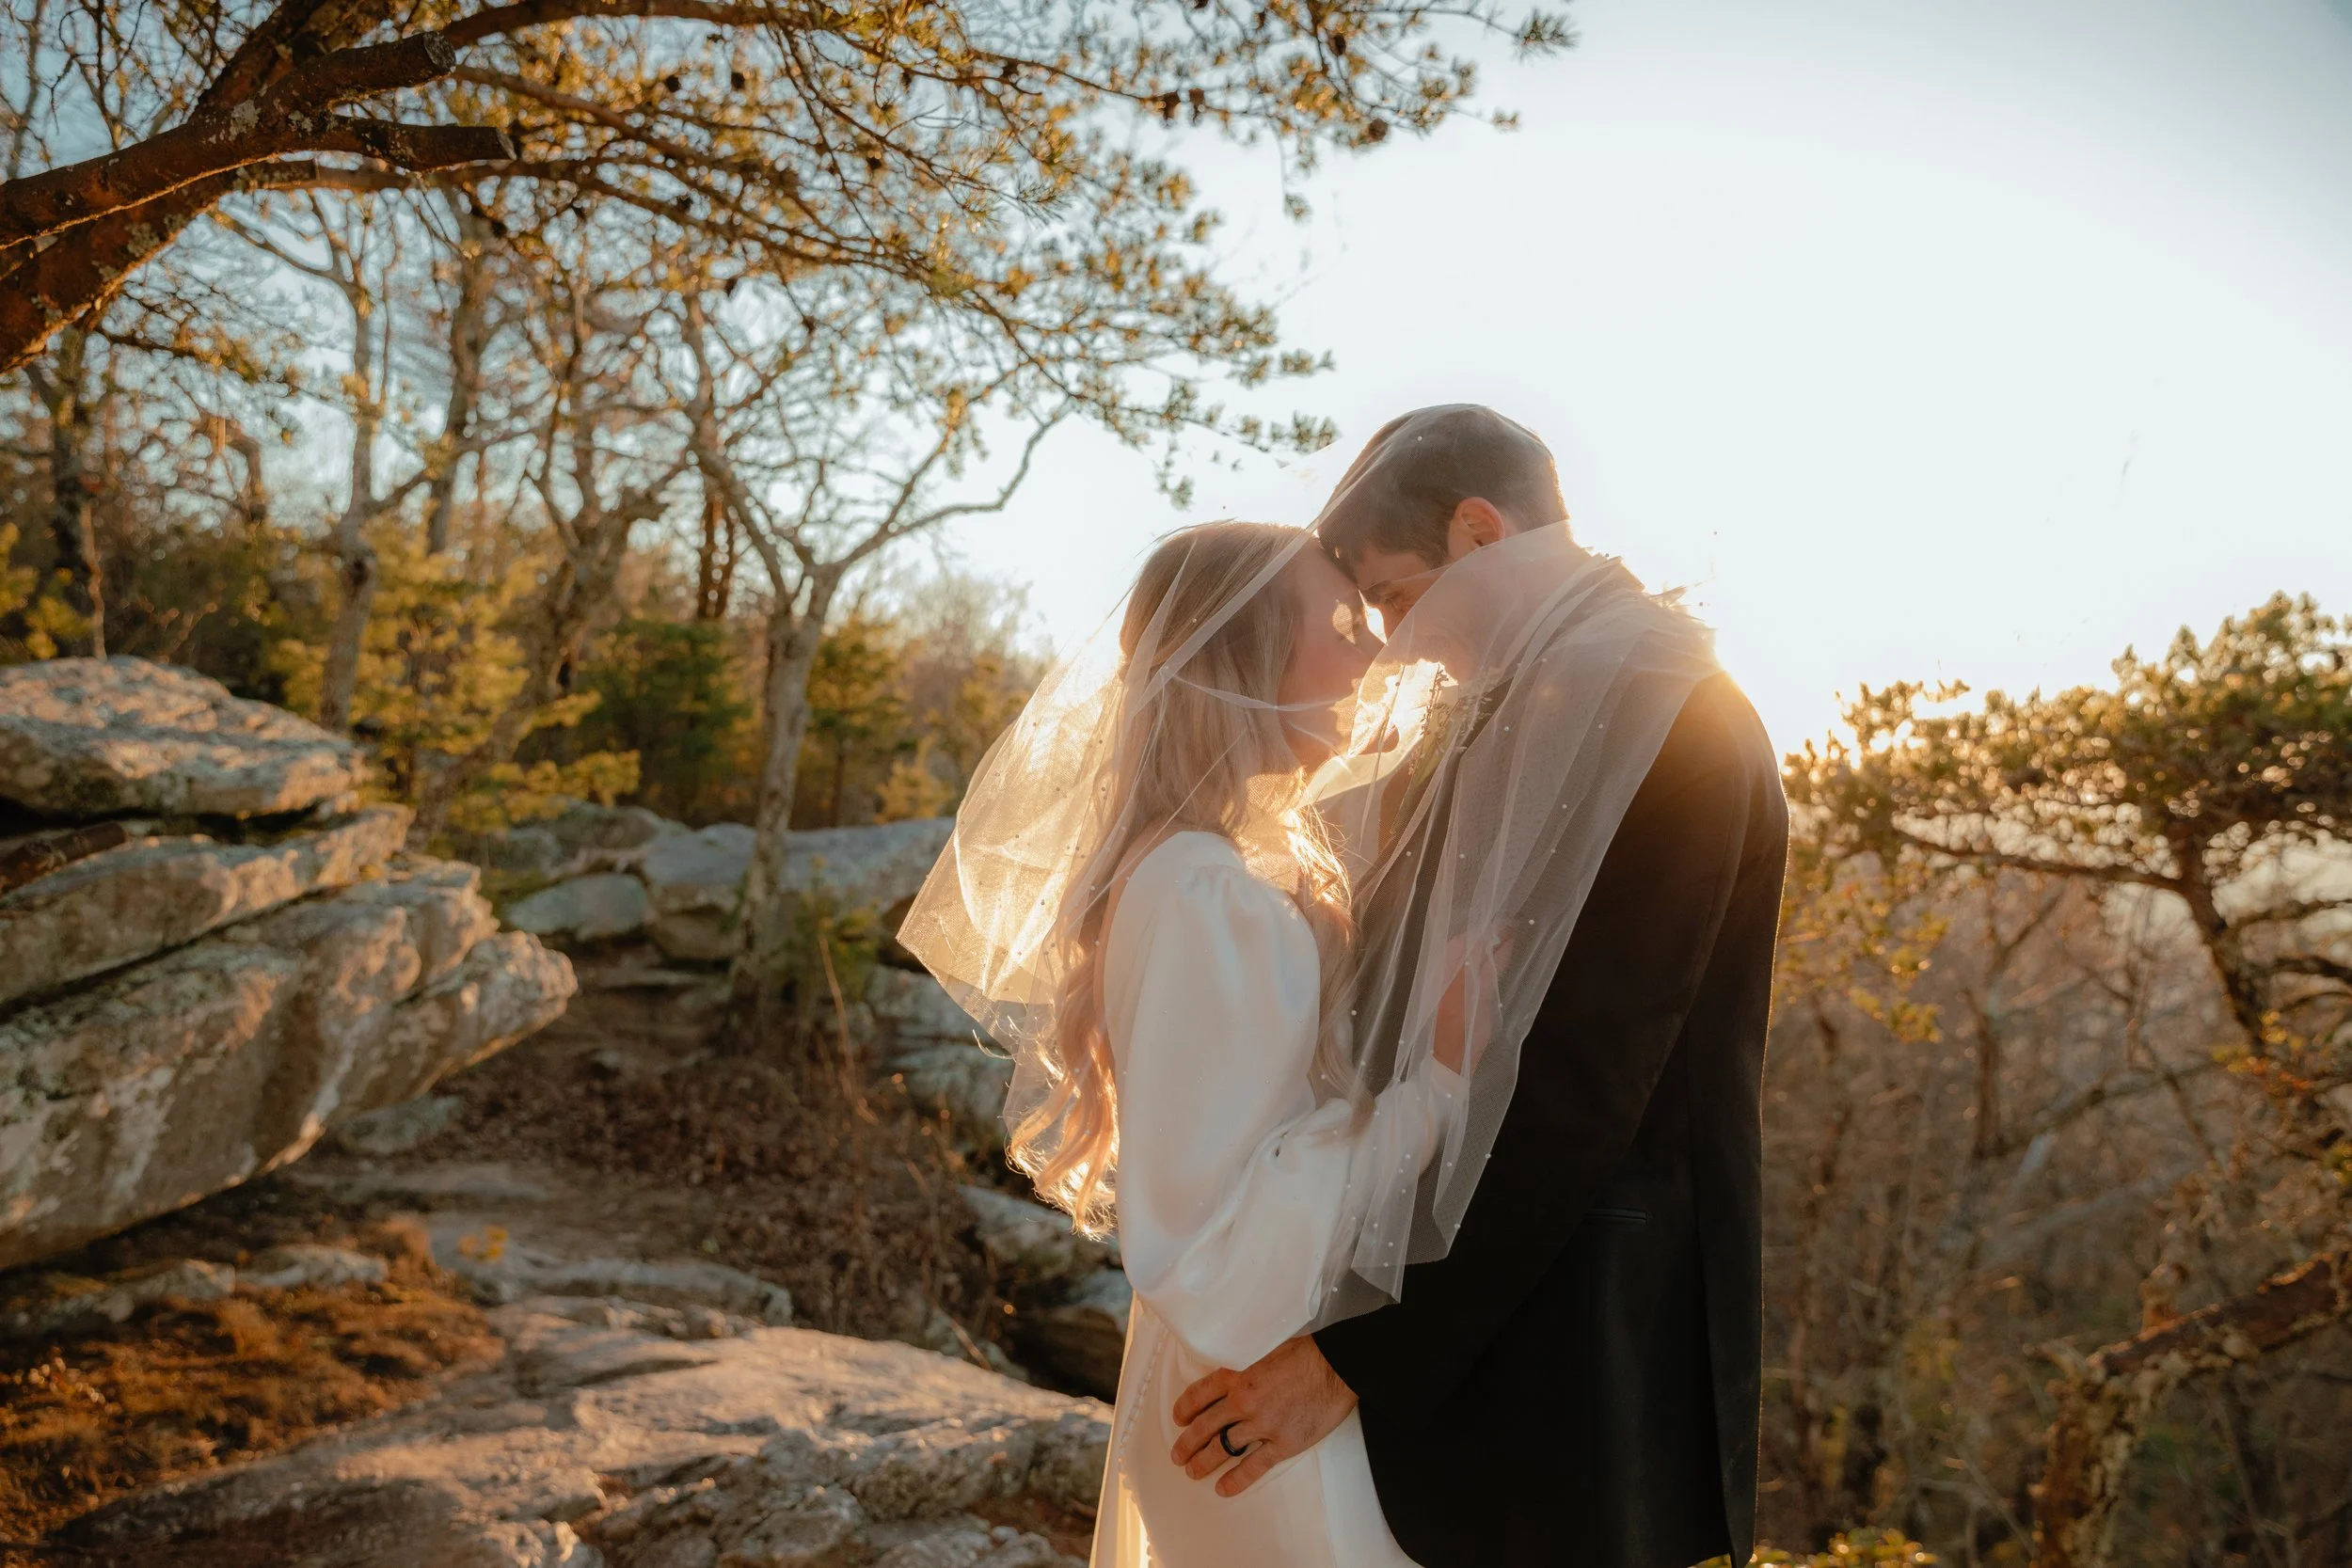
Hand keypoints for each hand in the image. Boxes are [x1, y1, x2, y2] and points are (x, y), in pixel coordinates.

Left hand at [1170, 1336, 1356, 1496]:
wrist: (1336, 1367)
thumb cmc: (1305, 1354)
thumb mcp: (1263, 1350)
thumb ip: (1244, 1366)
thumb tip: (1232, 1375)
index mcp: (1237, 1374)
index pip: (1199, 1394)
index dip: (1184, 1409)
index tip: (1179, 1419)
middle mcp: (1243, 1401)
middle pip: (1205, 1427)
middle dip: (1187, 1444)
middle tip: (1178, 1456)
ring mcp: (1262, 1425)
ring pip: (1223, 1449)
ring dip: (1204, 1463)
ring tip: (1193, 1472)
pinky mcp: (1282, 1443)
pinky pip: (1253, 1467)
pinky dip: (1236, 1480)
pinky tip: (1223, 1488)